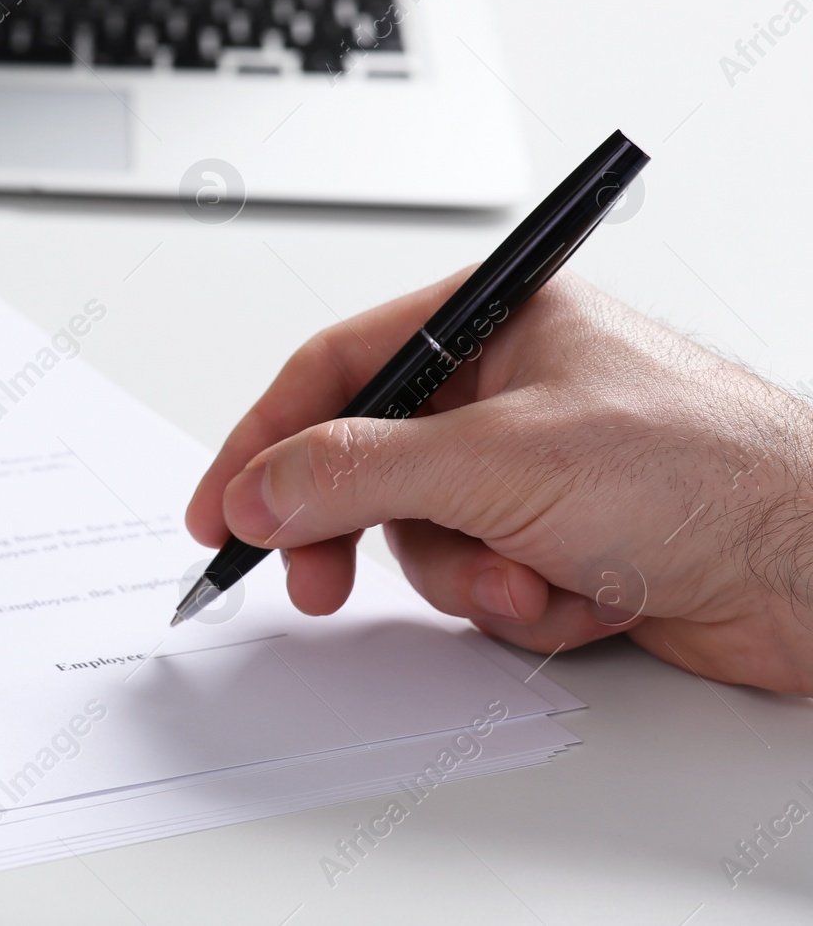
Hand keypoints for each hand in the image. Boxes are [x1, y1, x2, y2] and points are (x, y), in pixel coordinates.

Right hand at [186, 269, 812, 692]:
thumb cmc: (707, 467)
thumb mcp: (500, 460)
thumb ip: (359, 471)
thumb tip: (261, 486)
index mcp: (492, 325)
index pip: (338, 369)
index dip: (264, 439)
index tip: (220, 508)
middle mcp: (505, 394)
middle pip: (367, 463)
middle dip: (355, 532)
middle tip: (315, 581)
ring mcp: (531, 473)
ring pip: (422, 538)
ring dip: (465, 577)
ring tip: (527, 579)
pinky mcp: (558, 543)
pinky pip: (480, 582)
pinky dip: (517, 603)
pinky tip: (581, 594)